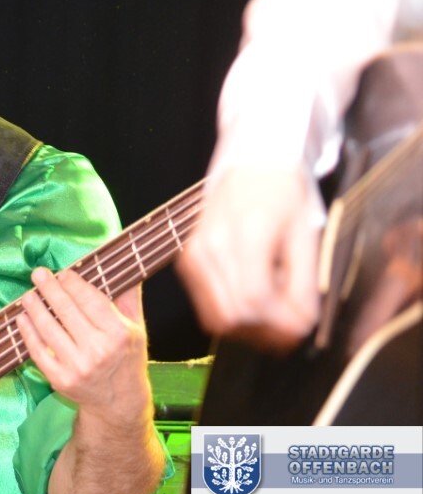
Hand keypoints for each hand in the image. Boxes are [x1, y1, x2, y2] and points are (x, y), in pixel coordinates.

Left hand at [17, 268, 161, 493]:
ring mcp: (78, 367)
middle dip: (49, 289)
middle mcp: (99, 351)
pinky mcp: (60, 380)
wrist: (119, 402)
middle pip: (66, 312)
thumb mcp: (137, 327)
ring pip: (49, 329)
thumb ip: (129, 296)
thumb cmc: (127, 357)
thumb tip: (123, 264)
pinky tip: (22, 318)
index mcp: (119, 334)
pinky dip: (28, 333)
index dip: (73, 283)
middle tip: (38, 274)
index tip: (63, 272)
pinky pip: (38, 351)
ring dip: (34, 308)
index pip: (90, 300)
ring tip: (28, 294)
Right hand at [175, 166, 321, 350]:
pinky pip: (205, 304)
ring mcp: (195, 253)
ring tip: (271, 316)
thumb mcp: (304, 233)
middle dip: (265, 333)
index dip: (280, 325)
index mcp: (246, 234)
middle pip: (233, 315)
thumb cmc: (282, 191)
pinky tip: (250, 301)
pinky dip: (229, 314)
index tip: (301, 328)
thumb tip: (302, 323)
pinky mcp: (188, 258)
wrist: (251, 161)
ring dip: (247, 328)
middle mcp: (212, 245)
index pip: (256, 300)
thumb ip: (304, 281)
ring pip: (215, 317)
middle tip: (289, 330)